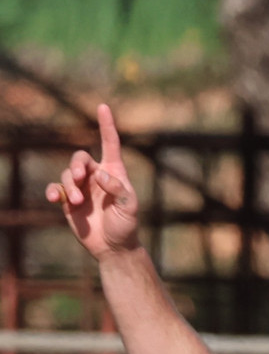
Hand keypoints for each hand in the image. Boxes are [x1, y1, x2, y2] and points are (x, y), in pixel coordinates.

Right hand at [45, 103, 140, 259]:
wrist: (113, 246)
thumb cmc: (126, 224)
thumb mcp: (130, 206)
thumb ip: (118, 188)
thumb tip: (99, 174)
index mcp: (114, 172)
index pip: (110, 144)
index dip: (107, 126)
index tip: (103, 107)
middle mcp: (96, 176)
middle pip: (80, 158)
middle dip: (77, 165)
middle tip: (80, 177)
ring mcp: (81, 188)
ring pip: (67, 174)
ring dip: (69, 185)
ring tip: (75, 202)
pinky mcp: (68, 200)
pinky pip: (55, 188)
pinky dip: (54, 191)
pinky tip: (56, 198)